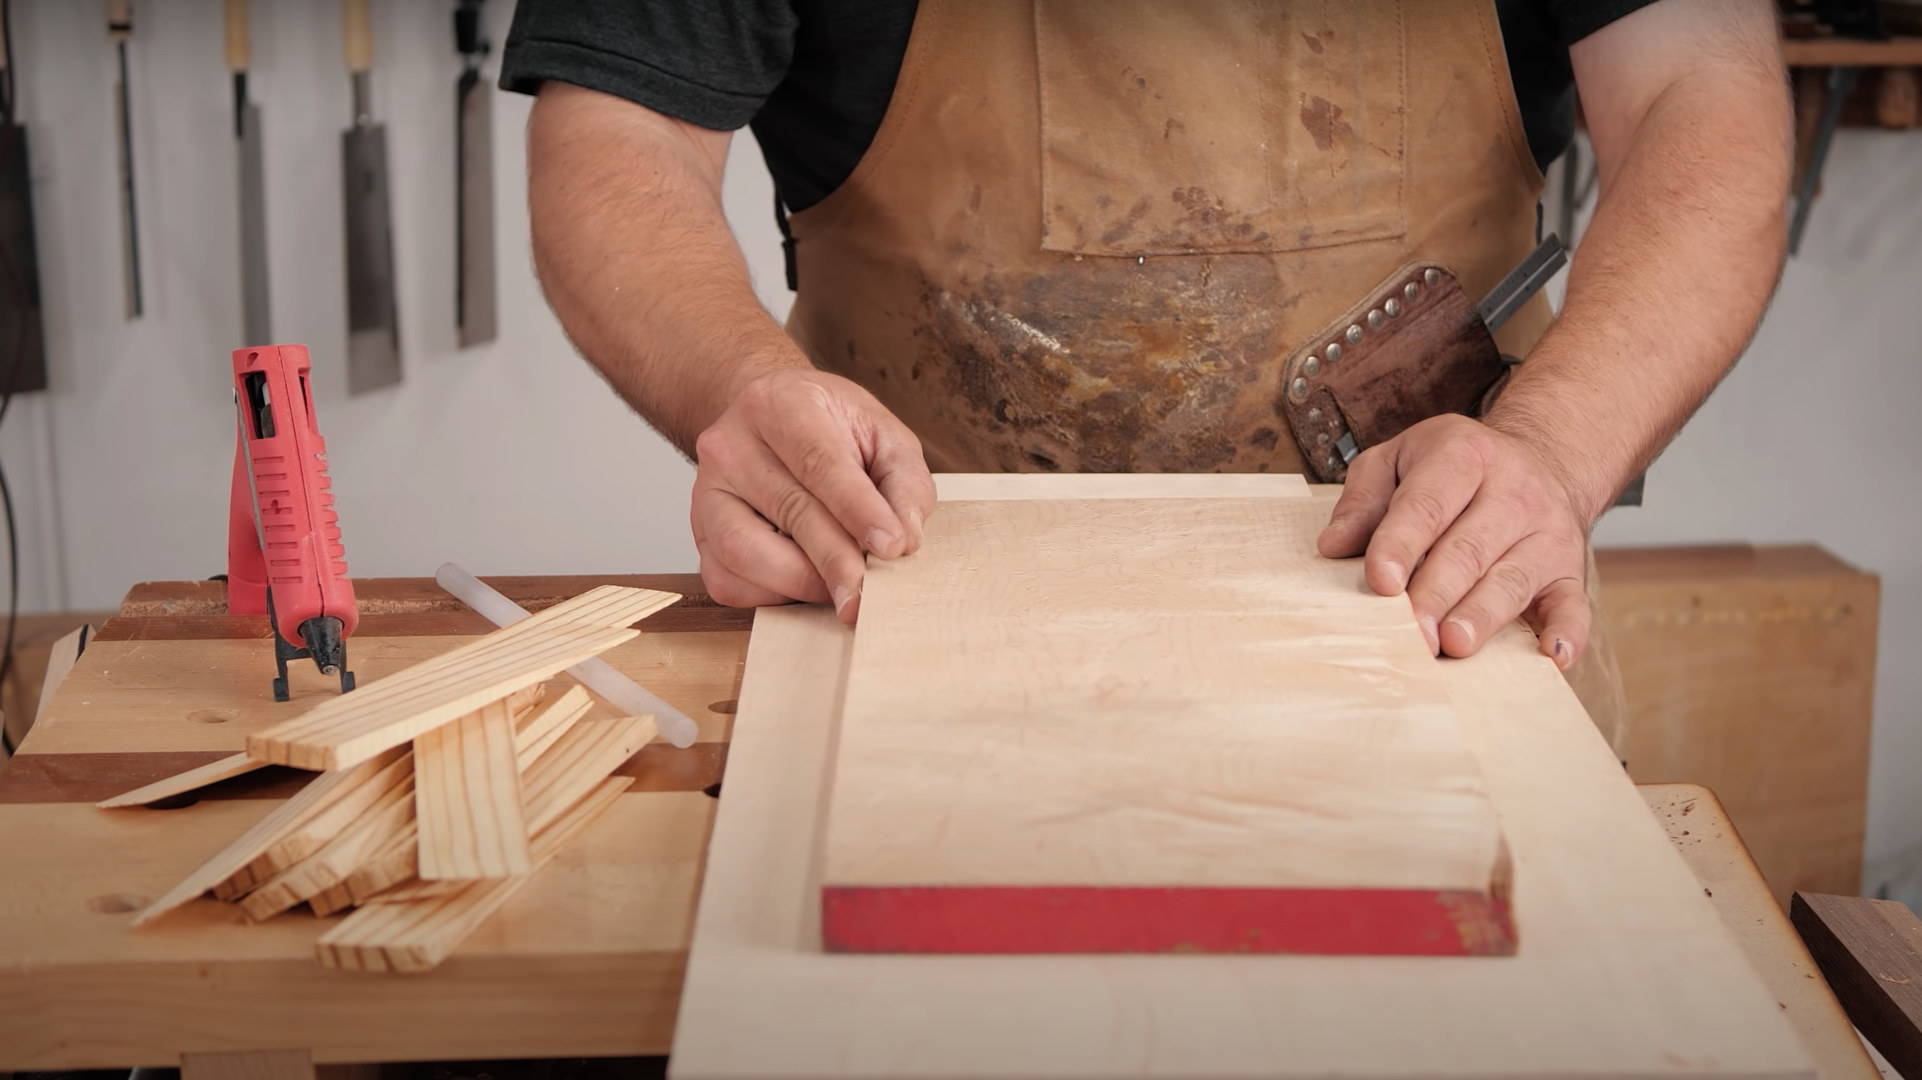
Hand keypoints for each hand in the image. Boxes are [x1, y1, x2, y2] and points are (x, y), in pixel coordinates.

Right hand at [691, 368, 934, 623]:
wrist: (768, 420)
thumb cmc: (832, 432)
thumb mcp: (882, 435)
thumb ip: (904, 482)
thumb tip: (904, 540)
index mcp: (781, 405)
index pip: (820, 462)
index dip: (858, 510)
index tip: (892, 547)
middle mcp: (731, 443)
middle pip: (789, 510)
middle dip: (836, 561)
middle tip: (870, 595)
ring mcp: (706, 490)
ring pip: (745, 552)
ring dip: (802, 584)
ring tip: (842, 590)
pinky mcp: (699, 533)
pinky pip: (727, 580)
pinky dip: (771, 596)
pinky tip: (804, 585)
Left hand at [1316, 414, 1593, 668]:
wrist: (1544, 458)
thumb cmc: (1452, 469)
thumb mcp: (1398, 459)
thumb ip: (1364, 499)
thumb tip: (1332, 547)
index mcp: (1464, 457)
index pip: (1427, 504)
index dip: (1401, 543)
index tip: (1380, 581)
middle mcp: (1513, 493)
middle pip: (1470, 548)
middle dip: (1437, 592)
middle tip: (1410, 630)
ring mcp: (1547, 533)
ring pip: (1513, 579)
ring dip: (1484, 615)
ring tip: (1454, 644)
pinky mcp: (1570, 570)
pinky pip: (1573, 603)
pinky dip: (1568, 631)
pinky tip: (1554, 656)